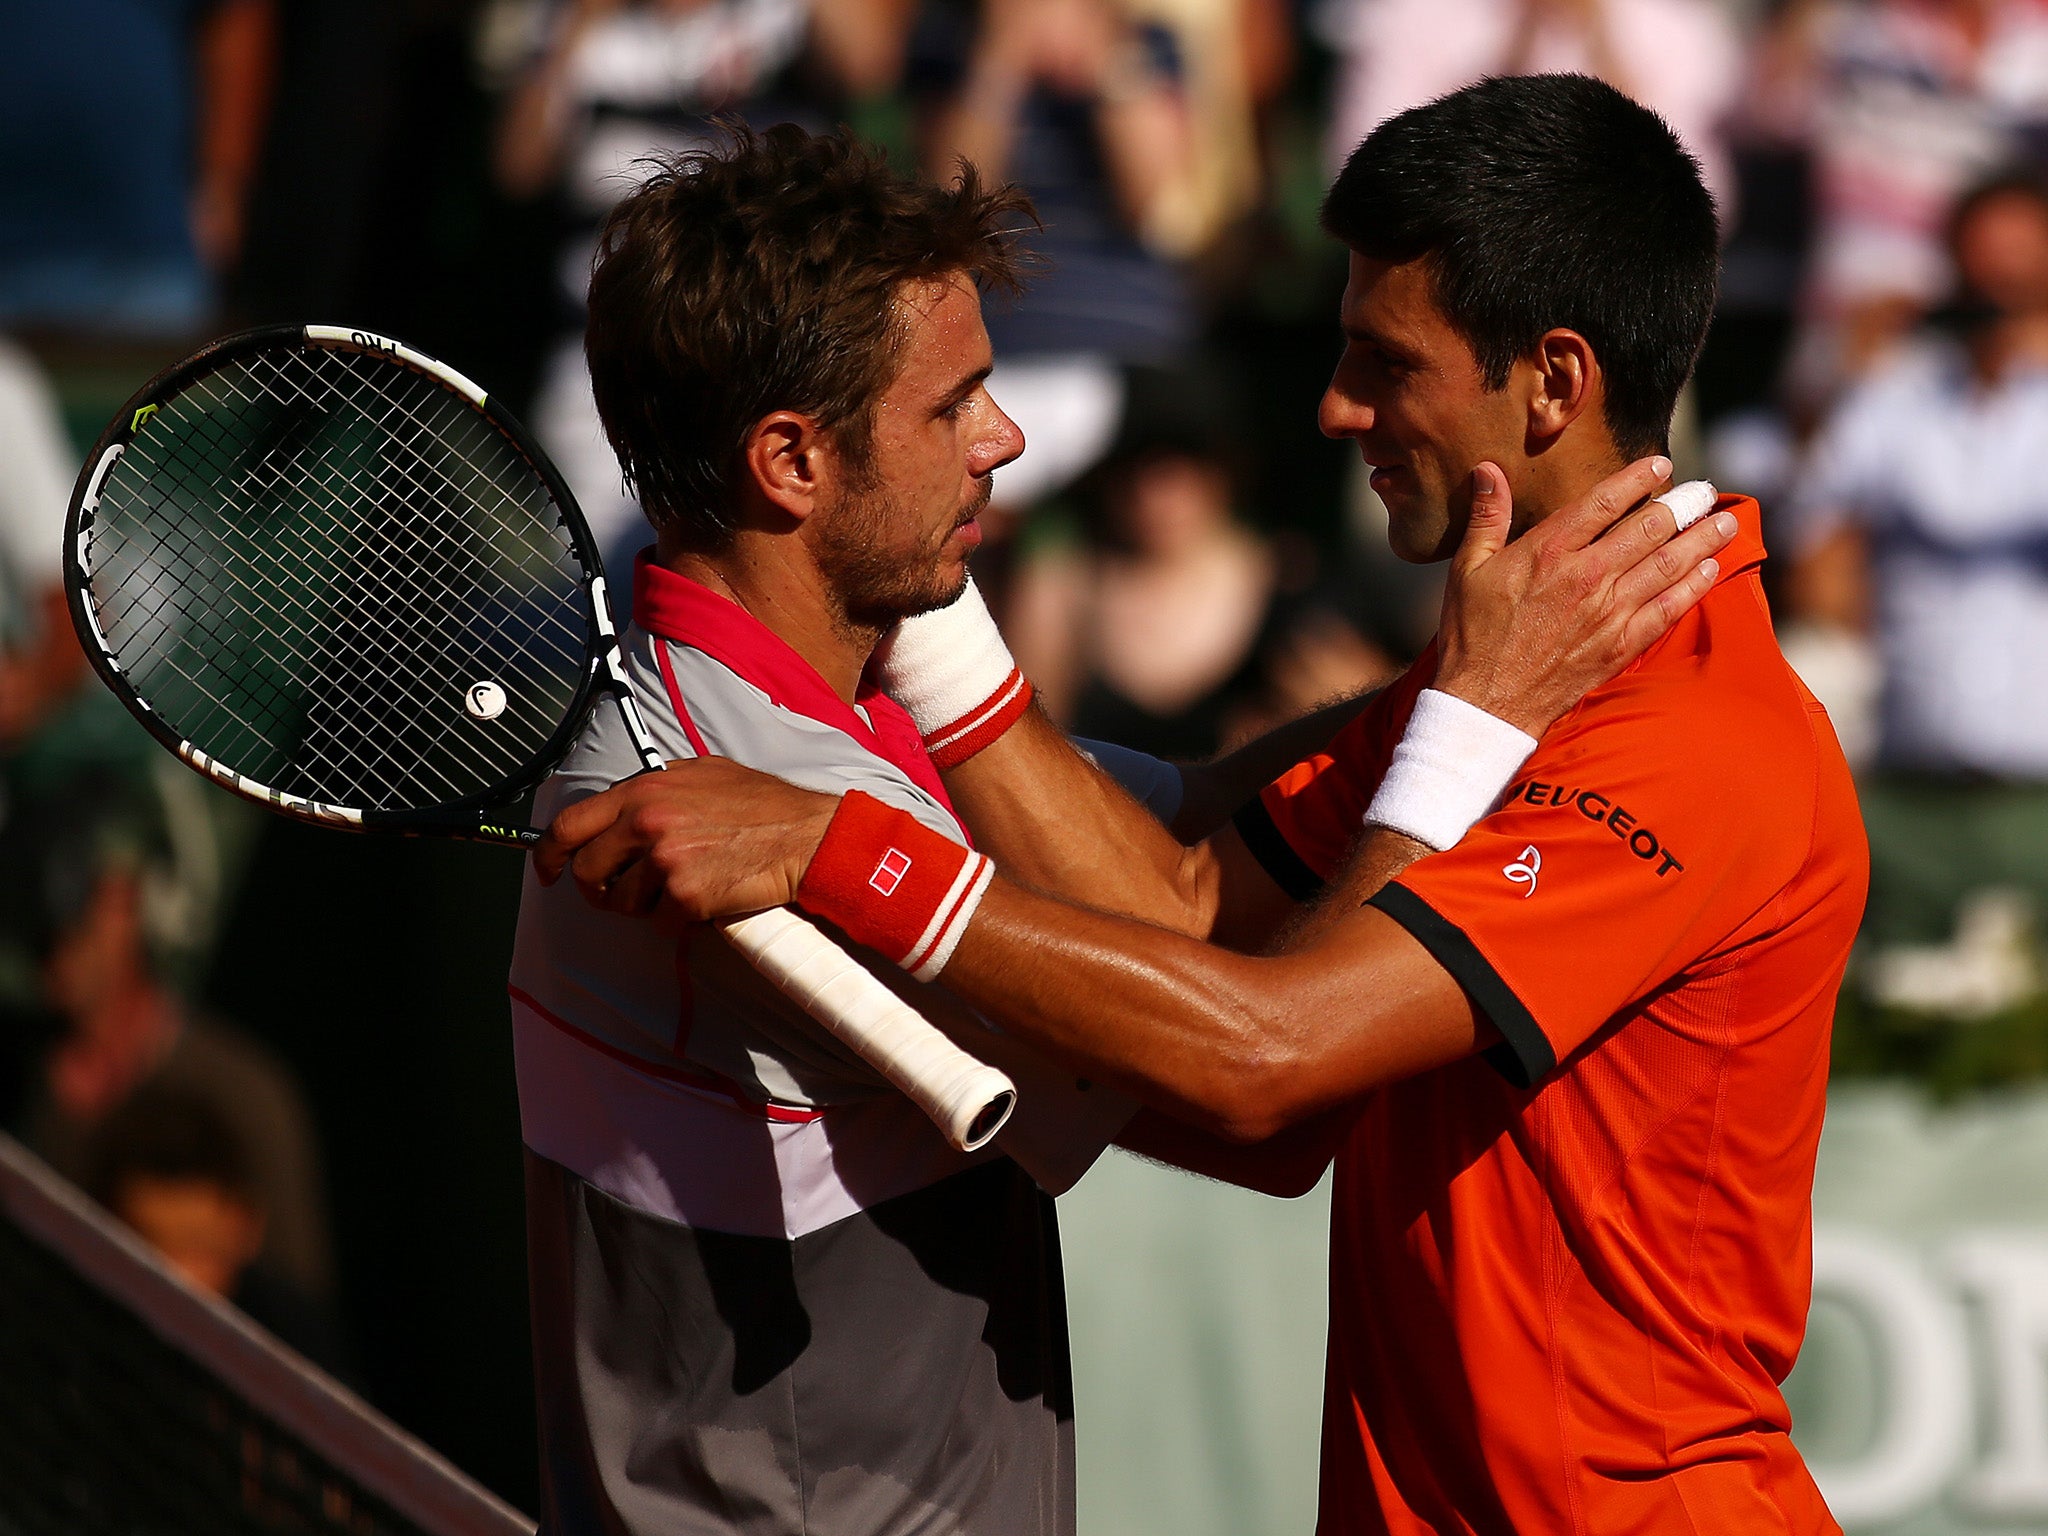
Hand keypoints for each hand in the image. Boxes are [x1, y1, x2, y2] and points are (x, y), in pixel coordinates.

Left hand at [533, 758, 837, 921]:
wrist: (804, 835)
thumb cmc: (761, 804)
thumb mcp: (702, 773)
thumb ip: (656, 787)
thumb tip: (623, 805)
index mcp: (643, 792)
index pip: (570, 825)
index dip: (549, 854)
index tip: (549, 872)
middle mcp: (646, 824)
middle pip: (588, 872)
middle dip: (600, 889)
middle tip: (623, 892)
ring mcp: (665, 862)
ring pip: (622, 904)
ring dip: (644, 906)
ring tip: (678, 889)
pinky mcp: (686, 896)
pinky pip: (660, 923)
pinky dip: (678, 921)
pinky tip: (703, 901)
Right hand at [1432, 457, 1736, 735]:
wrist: (1486, 703)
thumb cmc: (1471, 636)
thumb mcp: (1467, 570)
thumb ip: (1486, 517)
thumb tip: (1488, 468)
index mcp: (1548, 551)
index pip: (1604, 501)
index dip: (1637, 477)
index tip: (1661, 463)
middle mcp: (1586, 576)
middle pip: (1649, 528)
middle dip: (1683, 505)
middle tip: (1705, 490)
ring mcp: (1609, 612)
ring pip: (1668, 564)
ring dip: (1701, 540)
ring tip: (1725, 521)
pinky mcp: (1621, 645)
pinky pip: (1668, 609)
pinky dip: (1694, 587)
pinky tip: (1711, 570)